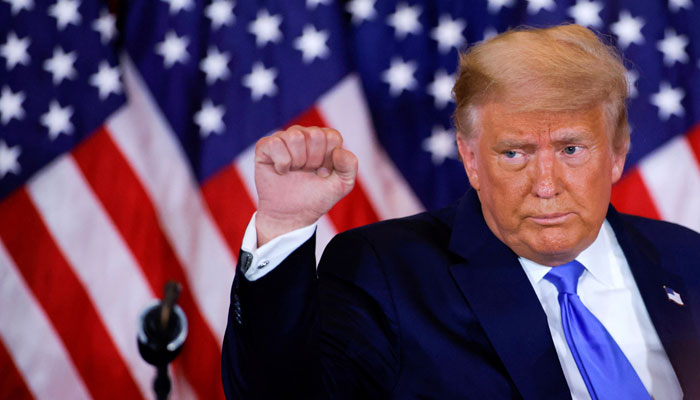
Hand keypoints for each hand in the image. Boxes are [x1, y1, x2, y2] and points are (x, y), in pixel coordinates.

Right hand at [254, 126, 357, 245]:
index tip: (323, 173)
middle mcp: (304, 135)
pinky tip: (281, 172)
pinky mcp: (265, 147)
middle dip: (314, 160)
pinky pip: (276, 144)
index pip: (332, 136)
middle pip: (315, 135)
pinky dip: (281, 163)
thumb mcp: (342, 185)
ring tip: (295, 172)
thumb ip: (349, 166)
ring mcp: (284, 139)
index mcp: (323, 140)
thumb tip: (339, 151)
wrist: (291, 215)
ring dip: (297, 161)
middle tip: (307, 173)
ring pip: (295, 136)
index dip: (329, 159)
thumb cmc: (315, 197)